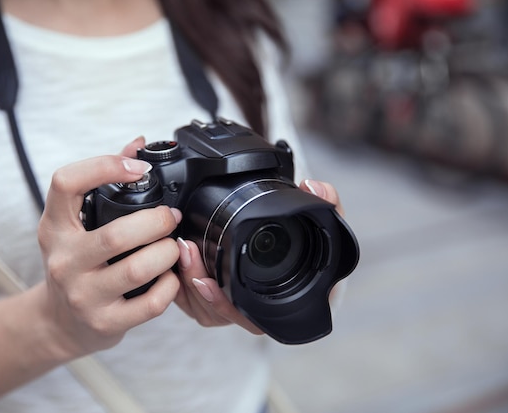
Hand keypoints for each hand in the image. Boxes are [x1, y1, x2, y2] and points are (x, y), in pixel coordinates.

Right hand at [36, 138, 180, 358]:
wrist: (60, 323)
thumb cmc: (76, 264)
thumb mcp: (78, 224)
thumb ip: (106, 182)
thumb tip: (137, 144)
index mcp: (54, 226)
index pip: (65, 183)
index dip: (104, 166)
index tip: (138, 168)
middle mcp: (63, 259)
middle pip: (117, 233)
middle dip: (157, 221)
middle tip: (170, 217)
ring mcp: (82, 294)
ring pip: (137, 268)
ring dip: (167, 253)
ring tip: (173, 246)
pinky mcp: (104, 322)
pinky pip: (150, 303)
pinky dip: (170, 286)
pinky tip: (169, 276)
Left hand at [174, 178, 345, 333]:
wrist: (299, 248)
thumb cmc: (311, 244)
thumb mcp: (324, 223)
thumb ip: (329, 203)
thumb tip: (313, 188)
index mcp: (283, 305)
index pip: (249, 319)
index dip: (224, 304)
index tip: (205, 281)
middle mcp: (258, 313)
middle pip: (217, 314)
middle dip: (196, 286)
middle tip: (187, 252)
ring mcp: (236, 309)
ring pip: (202, 309)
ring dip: (186, 280)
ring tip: (181, 249)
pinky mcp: (218, 302)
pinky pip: (194, 302)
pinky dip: (182, 282)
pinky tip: (178, 259)